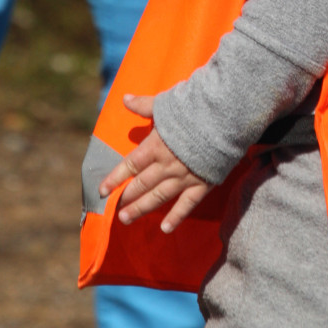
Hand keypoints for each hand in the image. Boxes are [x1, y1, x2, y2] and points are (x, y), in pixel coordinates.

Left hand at [98, 94, 211, 234]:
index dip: (114, 178)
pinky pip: (187, 204)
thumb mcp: (166, 103)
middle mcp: (166, 165)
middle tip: (114, 210)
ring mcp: (184, 176)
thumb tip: (125, 98)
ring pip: (159, 196)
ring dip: (142, 209)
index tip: (101, 190)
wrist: (225, 118)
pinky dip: (176, 217)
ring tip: (127, 218)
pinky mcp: (202, 183)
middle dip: (127, 196)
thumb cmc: (194, 108)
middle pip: (142, 184)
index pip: (130, 165)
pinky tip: (166, 228)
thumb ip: (144, 105)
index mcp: (155, 146)